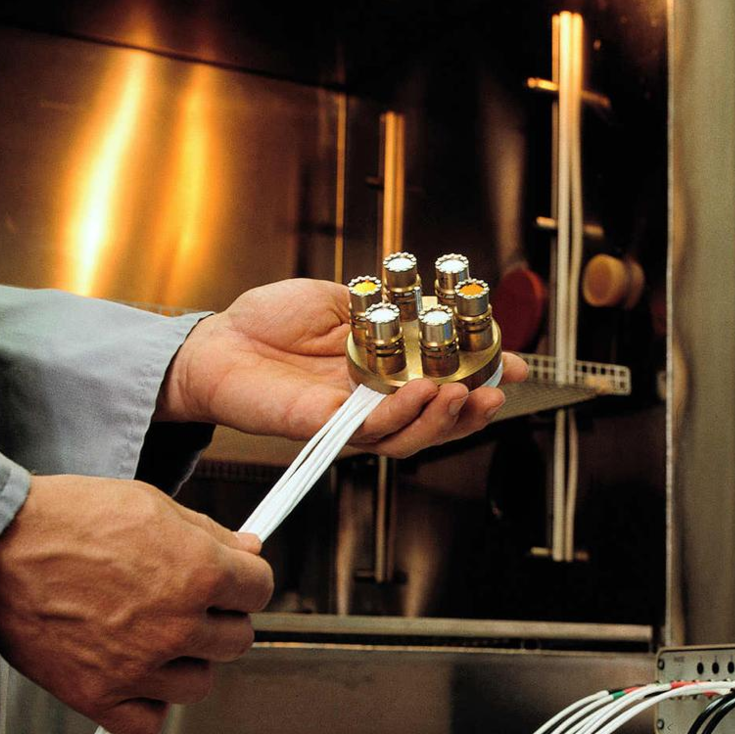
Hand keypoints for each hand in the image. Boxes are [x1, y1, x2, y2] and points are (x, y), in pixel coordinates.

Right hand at [0, 476, 274, 733]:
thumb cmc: (63, 519)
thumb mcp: (149, 503)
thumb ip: (209, 532)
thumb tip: (249, 549)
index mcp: (199, 572)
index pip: (260, 589)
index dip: (244, 580)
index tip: (228, 579)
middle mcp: (178, 624)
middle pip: (237, 639)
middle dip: (218, 619)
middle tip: (185, 603)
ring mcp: (140, 666)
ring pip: (200, 682)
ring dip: (186, 661)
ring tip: (152, 634)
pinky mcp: (99, 697)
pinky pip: (150, 721)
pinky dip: (147, 702)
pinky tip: (134, 674)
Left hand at [157, 278, 526, 457]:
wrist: (217, 343)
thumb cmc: (267, 322)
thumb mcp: (338, 299)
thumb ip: (383, 308)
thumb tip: (426, 302)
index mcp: (384, 370)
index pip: (445, 379)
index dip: (483, 378)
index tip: (518, 367)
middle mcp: (374, 400)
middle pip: (438, 419)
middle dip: (474, 409)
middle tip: (498, 393)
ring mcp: (352, 418)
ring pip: (412, 434)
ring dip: (445, 418)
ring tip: (465, 395)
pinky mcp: (327, 428)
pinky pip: (372, 430)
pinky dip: (403, 415)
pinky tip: (423, 394)